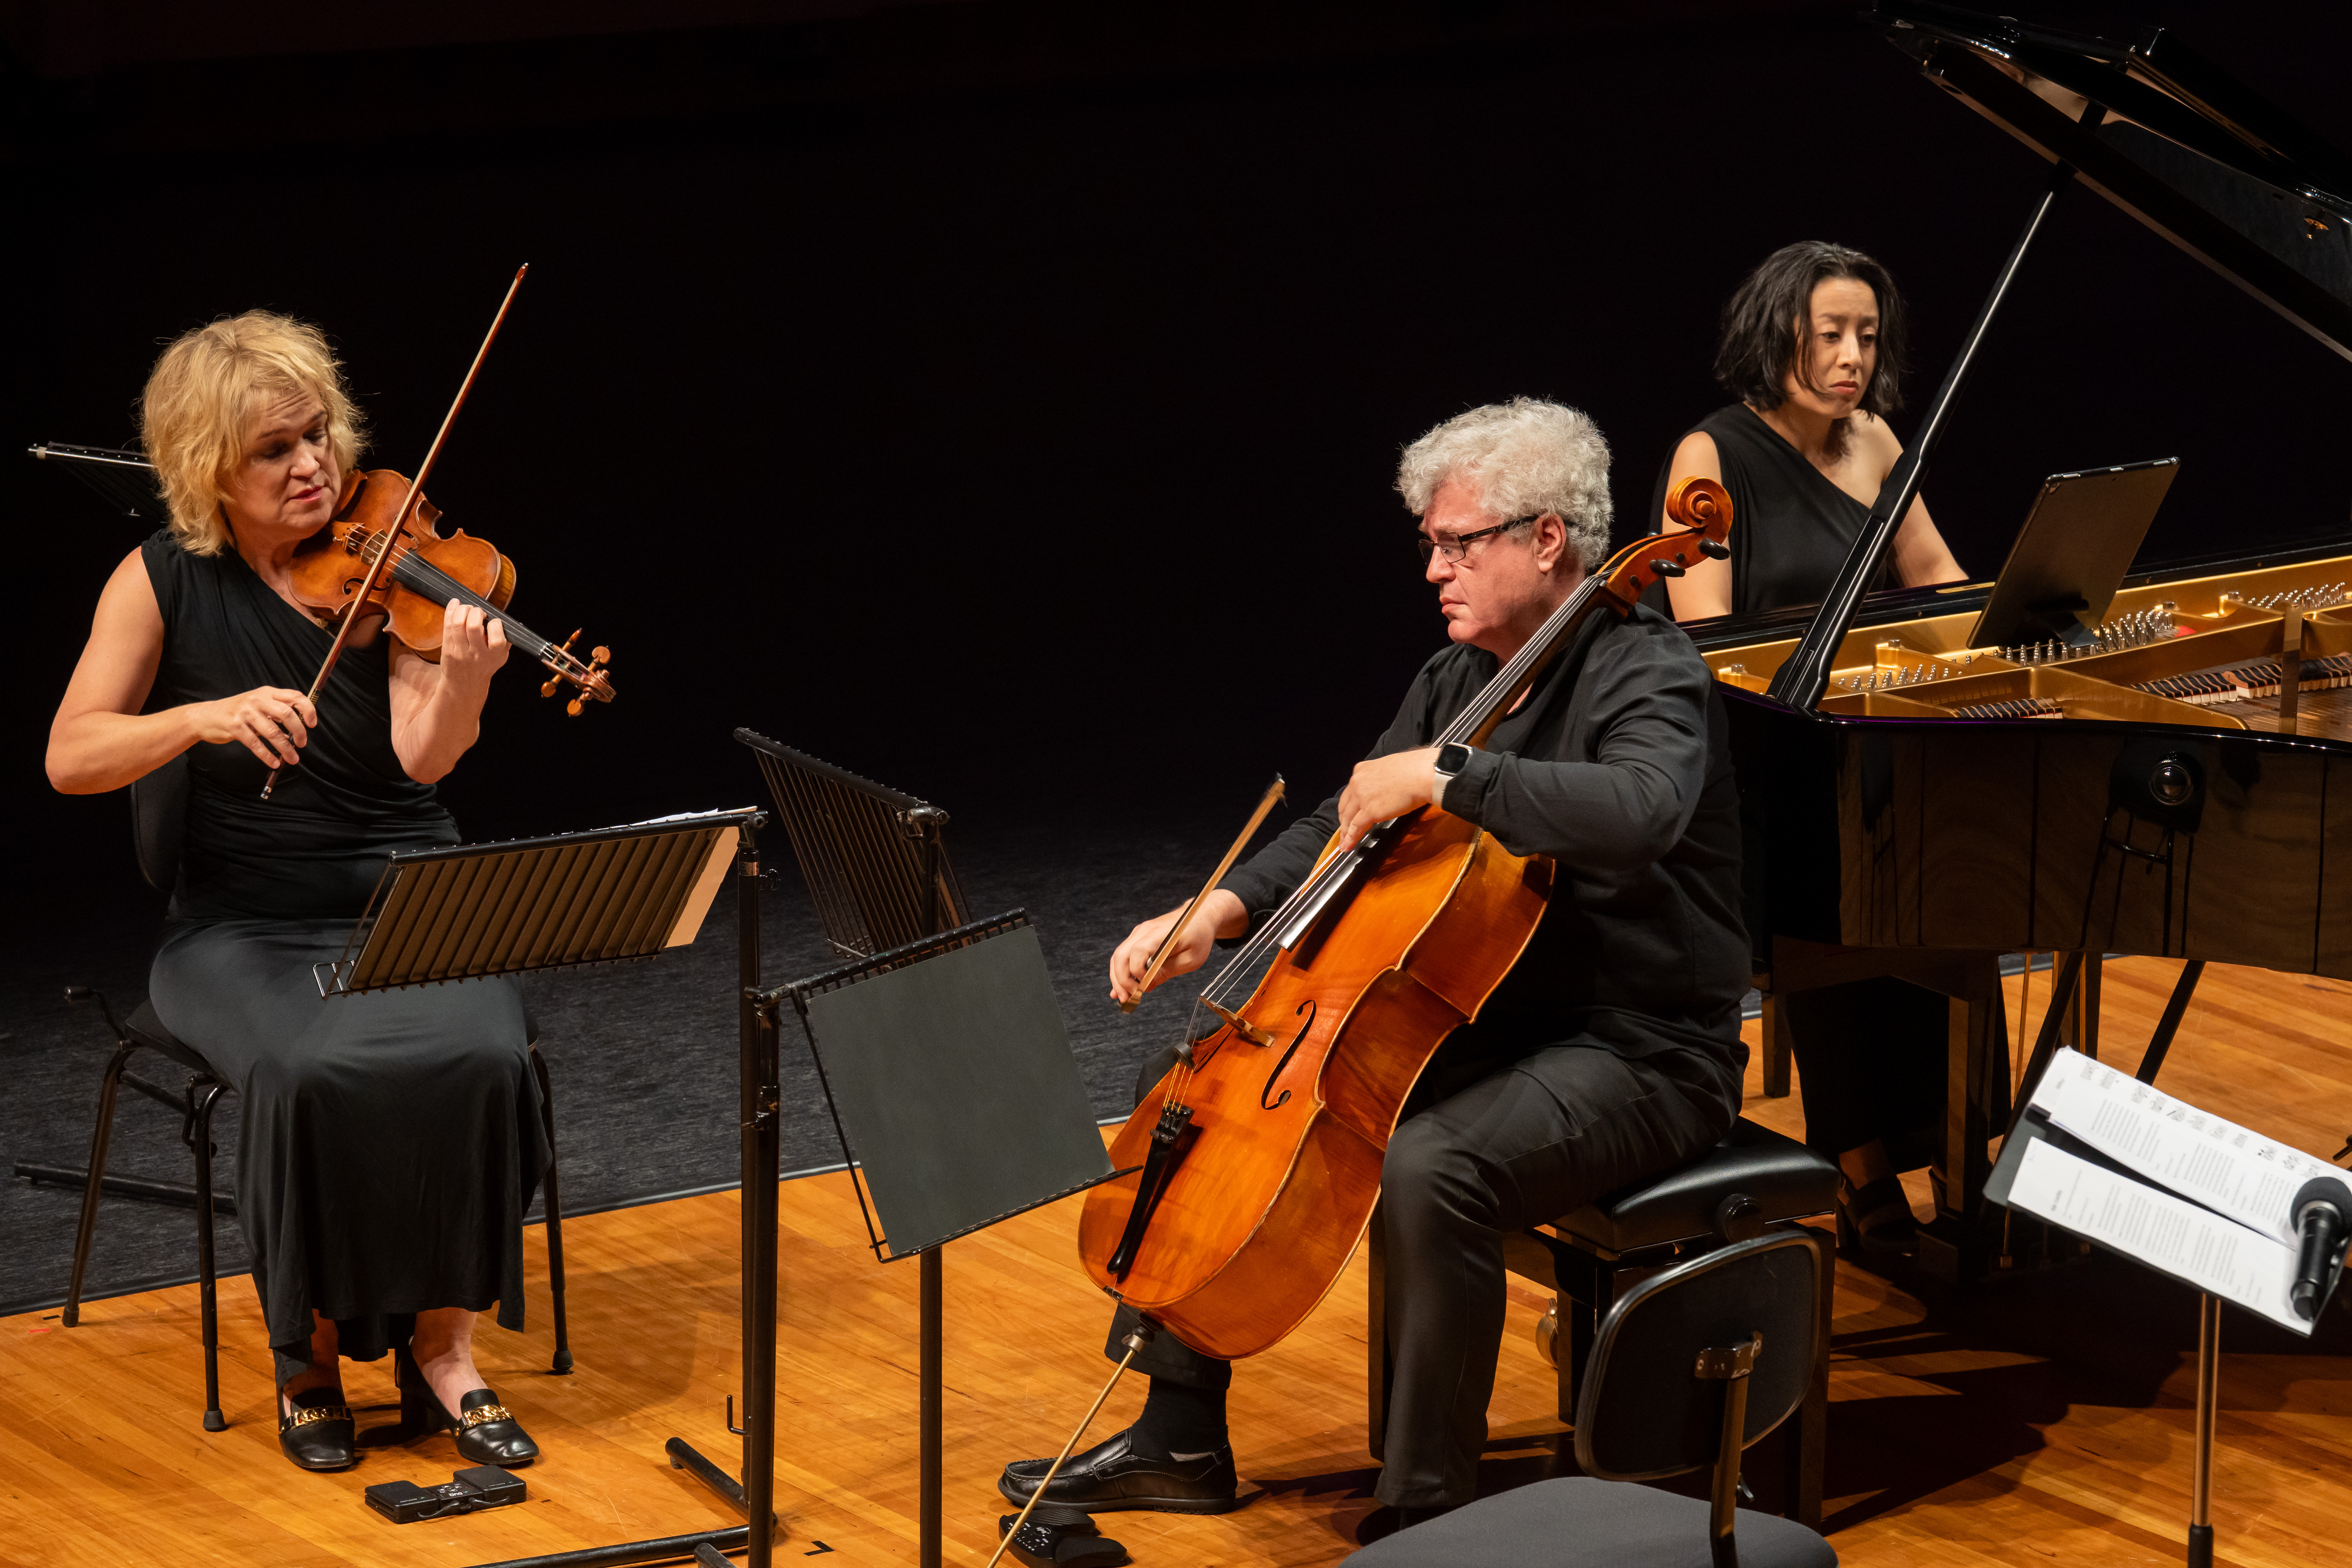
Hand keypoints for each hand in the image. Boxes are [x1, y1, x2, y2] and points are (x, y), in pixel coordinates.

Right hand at [197, 685, 317, 769]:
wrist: (205, 716)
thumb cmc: (236, 711)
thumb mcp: (257, 703)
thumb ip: (276, 710)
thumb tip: (298, 727)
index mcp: (266, 693)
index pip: (294, 696)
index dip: (308, 710)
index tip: (312, 724)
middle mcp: (257, 700)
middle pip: (287, 714)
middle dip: (299, 731)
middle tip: (302, 743)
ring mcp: (245, 713)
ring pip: (273, 732)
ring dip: (286, 748)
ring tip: (292, 759)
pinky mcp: (235, 727)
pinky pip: (256, 744)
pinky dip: (267, 756)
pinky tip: (274, 762)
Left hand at [437, 598, 510, 694]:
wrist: (464, 685)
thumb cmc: (484, 667)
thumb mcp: (500, 658)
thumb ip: (506, 641)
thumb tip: (515, 625)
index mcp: (495, 655)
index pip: (497, 637)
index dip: (495, 623)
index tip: (493, 621)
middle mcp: (477, 654)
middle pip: (473, 626)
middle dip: (476, 612)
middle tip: (477, 612)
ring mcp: (461, 652)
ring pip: (458, 624)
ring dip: (462, 610)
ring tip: (466, 609)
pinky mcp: (448, 649)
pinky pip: (447, 626)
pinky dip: (450, 611)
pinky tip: (454, 604)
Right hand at [1108, 888, 1244, 1003]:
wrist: (1199, 915)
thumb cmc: (1198, 937)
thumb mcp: (1191, 959)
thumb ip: (1168, 971)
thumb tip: (1148, 985)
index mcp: (1160, 933)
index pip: (1138, 951)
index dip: (1137, 971)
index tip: (1145, 986)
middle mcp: (1144, 930)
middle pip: (1121, 955)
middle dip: (1120, 980)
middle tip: (1127, 998)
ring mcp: (1139, 932)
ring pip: (1118, 956)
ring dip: (1118, 978)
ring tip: (1124, 997)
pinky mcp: (1138, 937)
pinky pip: (1124, 955)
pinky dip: (1121, 972)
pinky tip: (1121, 988)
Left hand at [1334, 746, 1439, 851]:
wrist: (1422, 774)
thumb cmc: (1414, 770)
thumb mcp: (1390, 768)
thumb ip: (1381, 779)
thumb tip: (1386, 788)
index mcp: (1362, 770)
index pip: (1350, 792)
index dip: (1349, 805)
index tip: (1349, 813)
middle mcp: (1357, 782)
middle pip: (1345, 806)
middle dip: (1344, 820)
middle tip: (1345, 830)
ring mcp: (1361, 797)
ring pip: (1348, 818)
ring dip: (1345, 832)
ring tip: (1344, 843)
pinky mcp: (1369, 811)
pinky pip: (1356, 828)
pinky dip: (1350, 839)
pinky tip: (1348, 846)